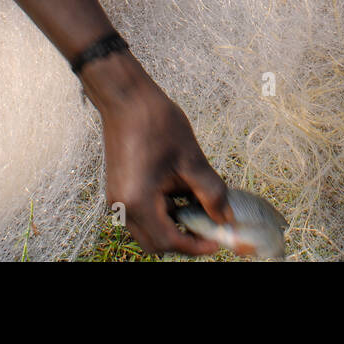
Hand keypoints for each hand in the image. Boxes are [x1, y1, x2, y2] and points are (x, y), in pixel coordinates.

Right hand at [96, 65, 232, 254]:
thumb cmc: (157, 123)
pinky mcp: (119, 189)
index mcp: (138, 202)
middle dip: (184, 240)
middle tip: (209, 229)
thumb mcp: (191, 159)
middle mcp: (122, 206)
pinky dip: (162, 212)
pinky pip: (142, 213)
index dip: (196, 246)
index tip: (217, 241)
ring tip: (198, 205)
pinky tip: (181, 193)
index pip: (169, 241)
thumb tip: (226, 217)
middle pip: (155, 243)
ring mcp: (118, 198)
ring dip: (173, 225)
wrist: (126, 98)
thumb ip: (211, 193)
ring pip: (148, 229)